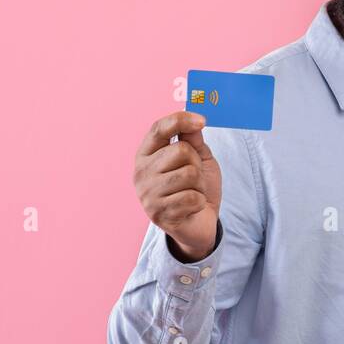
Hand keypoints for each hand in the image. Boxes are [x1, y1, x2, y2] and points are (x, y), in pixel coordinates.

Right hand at [133, 111, 221, 260]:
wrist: (199, 223)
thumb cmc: (196, 187)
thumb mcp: (198, 159)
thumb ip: (193, 140)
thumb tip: (193, 121)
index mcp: (146, 154)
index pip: (159, 129)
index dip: (180, 120)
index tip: (202, 120)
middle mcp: (141, 172)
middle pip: (181, 151)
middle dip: (197, 163)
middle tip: (195, 178)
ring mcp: (147, 194)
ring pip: (189, 174)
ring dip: (200, 184)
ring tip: (193, 192)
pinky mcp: (159, 214)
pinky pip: (192, 197)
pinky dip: (200, 201)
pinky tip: (192, 207)